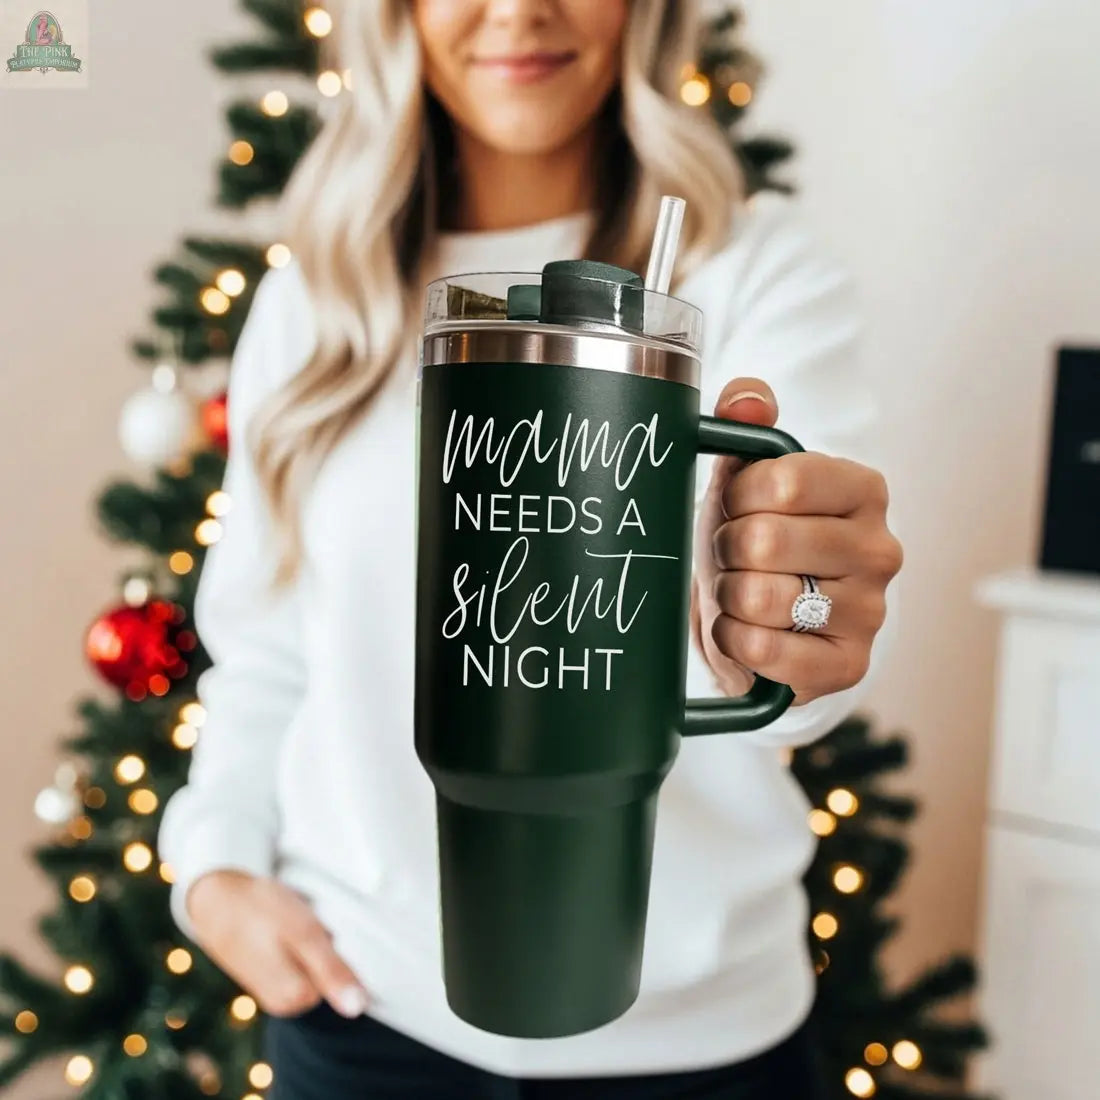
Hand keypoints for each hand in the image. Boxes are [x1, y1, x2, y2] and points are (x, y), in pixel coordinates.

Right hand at [186, 870, 370, 1018]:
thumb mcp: (304, 934)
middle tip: (306, 923)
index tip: (322, 927)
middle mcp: (285, 1004)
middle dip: (327, 949)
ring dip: (313, 946)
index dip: (340, 949)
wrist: (216, 899)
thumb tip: (357, 1008)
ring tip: (291, 924)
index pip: (346, 980)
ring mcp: (274, 992)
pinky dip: (298, 946)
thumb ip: (332, 971)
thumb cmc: (262, 911)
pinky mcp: (267, 978)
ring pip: (314, 970)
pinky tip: (282, 930)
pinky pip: (298, 964)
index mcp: (297, 997)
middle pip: (330, 977)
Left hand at [691, 376, 902, 705]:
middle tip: (734, 556)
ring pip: (760, 598)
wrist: (755, 616)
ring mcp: (870, 612)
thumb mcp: (744, 476)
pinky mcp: (848, 665)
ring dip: (728, 596)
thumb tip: (746, 401)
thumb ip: (745, 421)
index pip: (781, 482)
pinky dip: (734, 640)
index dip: (736, 497)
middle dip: (727, 550)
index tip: (737, 507)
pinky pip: (764, 649)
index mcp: (863, 490)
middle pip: (765, 542)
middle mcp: (880, 549)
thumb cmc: (752, 537)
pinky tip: (744, 630)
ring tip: (740, 591)